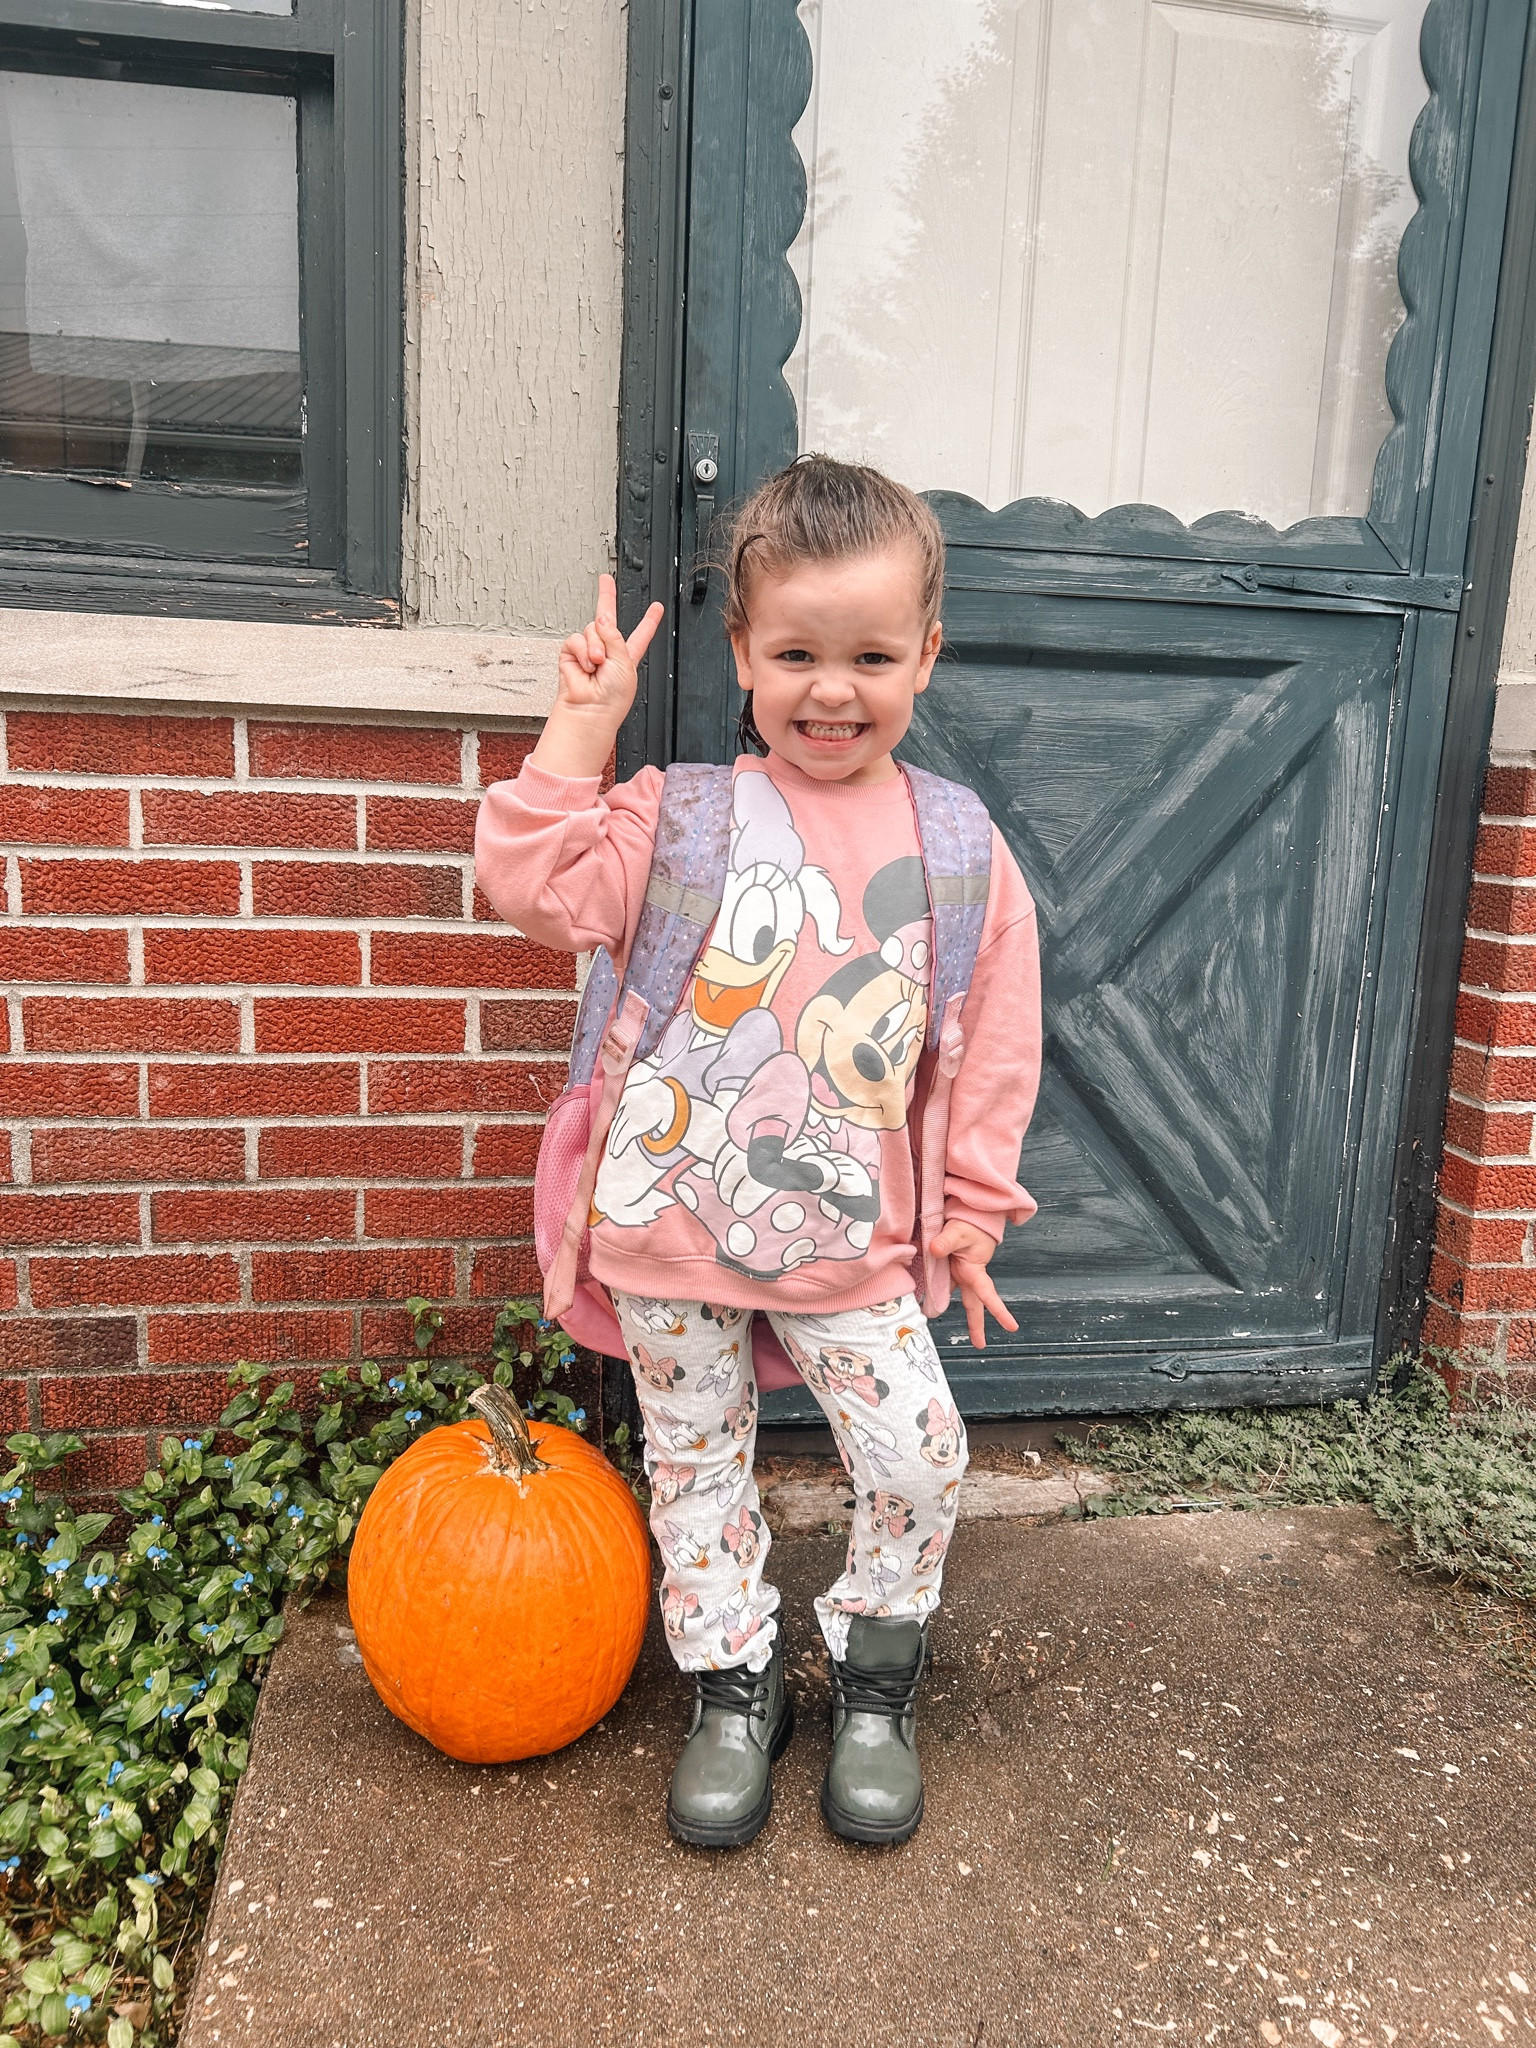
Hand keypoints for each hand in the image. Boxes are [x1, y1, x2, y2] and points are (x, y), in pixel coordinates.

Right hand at [531, 575, 665, 778]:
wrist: (592, 710)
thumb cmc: (613, 696)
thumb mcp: (625, 662)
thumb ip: (615, 637)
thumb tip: (602, 618)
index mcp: (627, 655)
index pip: (641, 634)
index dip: (649, 620)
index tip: (657, 607)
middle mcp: (608, 651)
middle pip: (606, 616)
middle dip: (606, 595)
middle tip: (606, 583)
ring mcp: (589, 651)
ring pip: (592, 629)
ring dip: (596, 647)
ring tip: (598, 664)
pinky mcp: (572, 654)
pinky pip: (576, 639)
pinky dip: (583, 652)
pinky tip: (587, 666)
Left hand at [929, 1220, 1017, 1348]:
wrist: (971, 1218)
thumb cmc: (971, 1224)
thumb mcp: (958, 1231)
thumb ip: (946, 1241)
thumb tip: (935, 1250)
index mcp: (976, 1271)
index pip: (988, 1294)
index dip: (999, 1311)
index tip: (1012, 1326)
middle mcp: (969, 1276)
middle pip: (974, 1304)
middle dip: (977, 1324)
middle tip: (980, 1344)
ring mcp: (959, 1274)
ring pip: (956, 1296)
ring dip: (945, 1306)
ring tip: (931, 1316)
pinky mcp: (950, 1270)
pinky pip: (940, 1283)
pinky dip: (932, 1291)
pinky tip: (922, 1298)